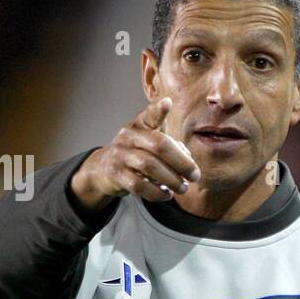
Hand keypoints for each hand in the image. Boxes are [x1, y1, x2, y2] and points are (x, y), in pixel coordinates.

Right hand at [71, 96, 200, 210]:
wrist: (104, 169)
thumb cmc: (137, 154)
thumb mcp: (151, 143)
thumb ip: (172, 146)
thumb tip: (189, 160)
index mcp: (140, 125)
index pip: (149, 115)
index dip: (158, 110)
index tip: (167, 103)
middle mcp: (128, 136)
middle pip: (158, 144)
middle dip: (181, 162)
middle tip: (195, 176)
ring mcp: (120, 154)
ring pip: (149, 165)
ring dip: (171, 179)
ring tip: (183, 188)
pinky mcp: (115, 174)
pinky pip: (139, 185)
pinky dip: (157, 192)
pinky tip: (167, 195)